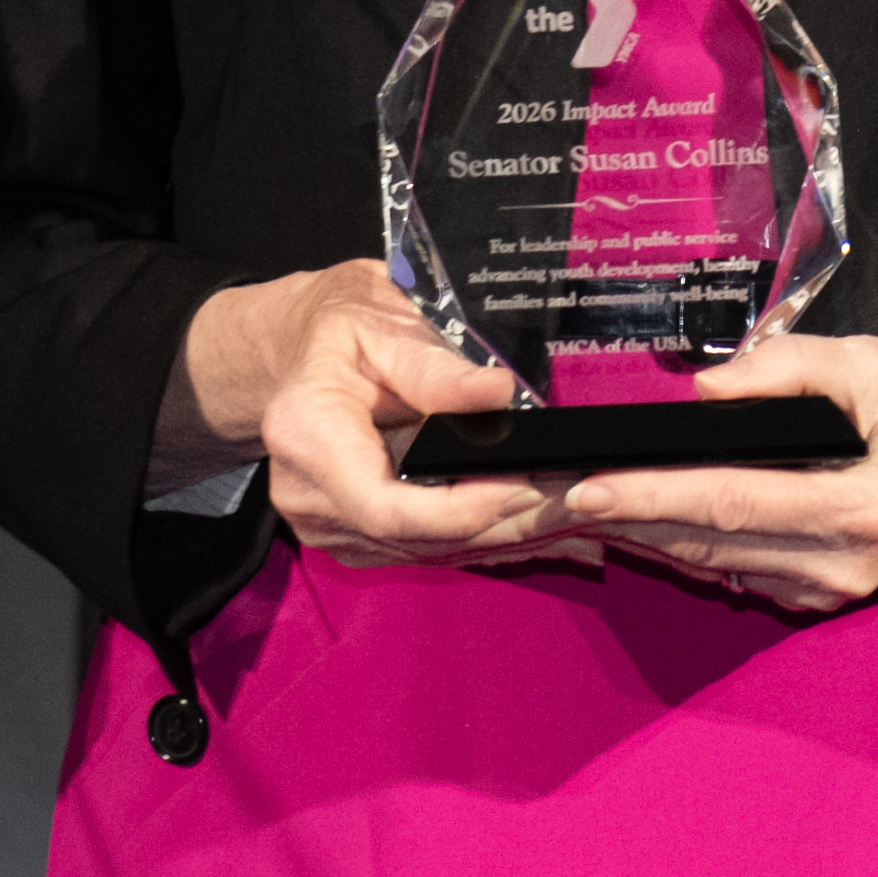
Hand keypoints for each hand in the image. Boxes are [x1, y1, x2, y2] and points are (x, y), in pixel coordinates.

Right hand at [165, 257, 588, 570]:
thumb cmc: (339, 325)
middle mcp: (308, 497)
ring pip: (428, 553)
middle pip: (417, 540)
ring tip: (575, 520)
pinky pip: (425, 550)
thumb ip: (435, 368)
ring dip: (503, 539)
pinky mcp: (352, 537)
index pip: (389, 508)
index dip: (463, 511)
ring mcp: (327, 526)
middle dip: (502, 525)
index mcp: (307, 439)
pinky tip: (540, 529)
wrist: (298, 349)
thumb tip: (498, 393)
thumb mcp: (384, 323)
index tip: (529, 487)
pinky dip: (482, 538)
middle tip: (578, 502)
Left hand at [552, 332, 877, 613]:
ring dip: (643, 536)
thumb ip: (782, 369)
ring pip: (713, 564)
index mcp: (858, 507)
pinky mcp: (820, 594)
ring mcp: (829, 589)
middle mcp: (839, 564)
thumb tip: (698, 388)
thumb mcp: (870, 363)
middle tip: (547, 496)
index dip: (651, 494)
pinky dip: (683, 545)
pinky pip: (735, 570)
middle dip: (623, 518)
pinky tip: (636, 519)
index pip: (729, 500)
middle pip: (707, 543)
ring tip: (572, 507)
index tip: (583, 485)